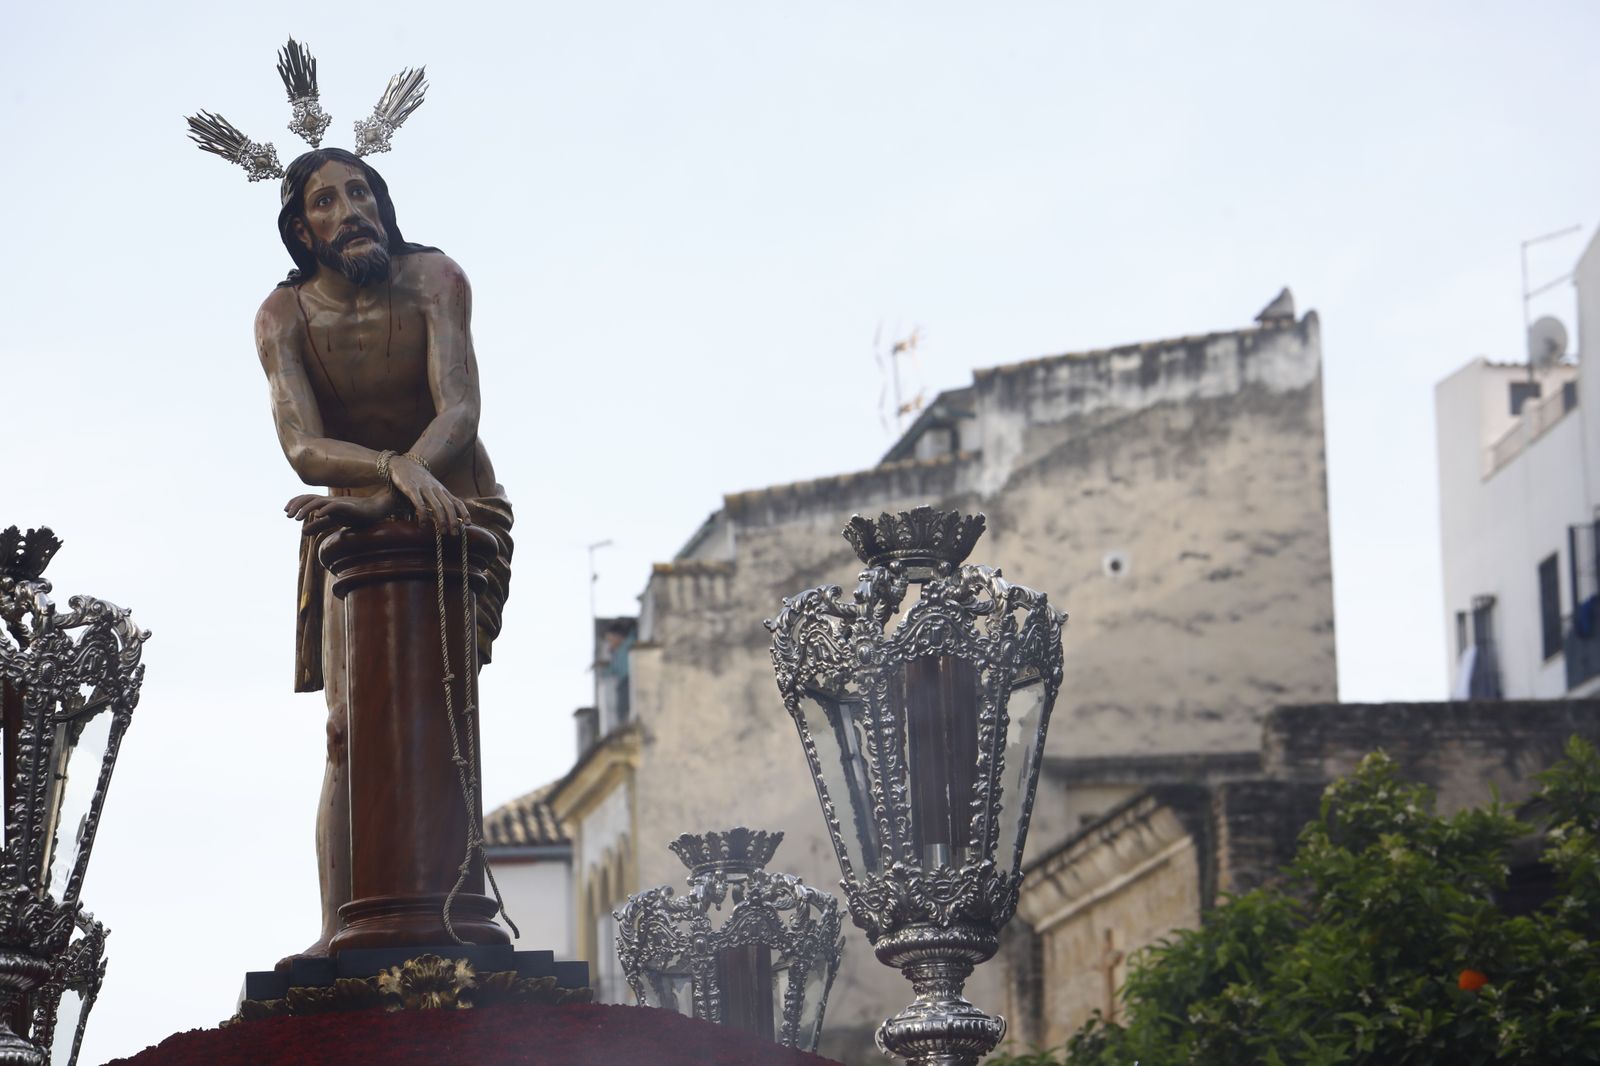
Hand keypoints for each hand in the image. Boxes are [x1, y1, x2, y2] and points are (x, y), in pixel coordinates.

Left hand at [285, 491, 399, 534]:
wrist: (377, 509)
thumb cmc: (356, 514)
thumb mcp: (334, 520)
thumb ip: (319, 525)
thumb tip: (302, 530)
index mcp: (326, 503)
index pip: (307, 499)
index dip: (295, 503)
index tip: (286, 511)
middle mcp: (330, 501)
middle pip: (310, 498)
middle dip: (297, 506)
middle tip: (288, 516)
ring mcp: (339, 503)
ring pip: (319, 501)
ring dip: (307, 508)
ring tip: (298, 518)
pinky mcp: (349, 507)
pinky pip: (335, 506)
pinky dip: (325, 510)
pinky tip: (318, 515)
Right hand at [386, 456, 470, 531]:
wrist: (404, 464)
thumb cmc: (419, 479)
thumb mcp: (432, 488)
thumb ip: (439, 500)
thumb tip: (447, 517)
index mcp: (442, 490)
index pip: (457, 502)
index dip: (464, 513)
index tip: (468, 524)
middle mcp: (436, 489)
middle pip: (449, 506)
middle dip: (454, 520)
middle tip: (454, 533)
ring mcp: (424, 488)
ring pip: (437, 506)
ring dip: (441, 520)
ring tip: (442, 532)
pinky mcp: (411, 489)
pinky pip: (419, 503)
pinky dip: (423, 515)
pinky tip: (423, 525)